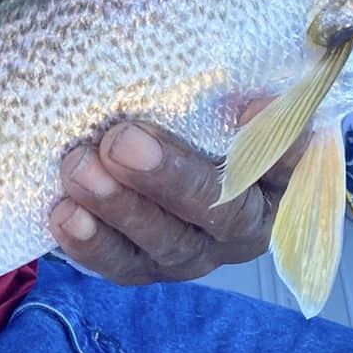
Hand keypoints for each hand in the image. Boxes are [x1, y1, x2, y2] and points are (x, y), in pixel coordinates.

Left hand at [48, 116, 302, 285]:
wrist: (147, 149)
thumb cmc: (199, 113)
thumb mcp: (220, 94)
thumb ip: (232, 85)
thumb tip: (250, 94)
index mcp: (277, 178)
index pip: (289, 160)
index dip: (274, 141)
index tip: (250, 107)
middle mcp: (242, 224)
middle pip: (219, 210)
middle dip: (168, 178)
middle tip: (123, 141)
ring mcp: (195, 252)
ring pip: (165, 241)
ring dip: (119, 206)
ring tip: (79, 169)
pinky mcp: (146, 267)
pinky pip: (121, 264)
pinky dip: (91, 243)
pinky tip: (64, 214)